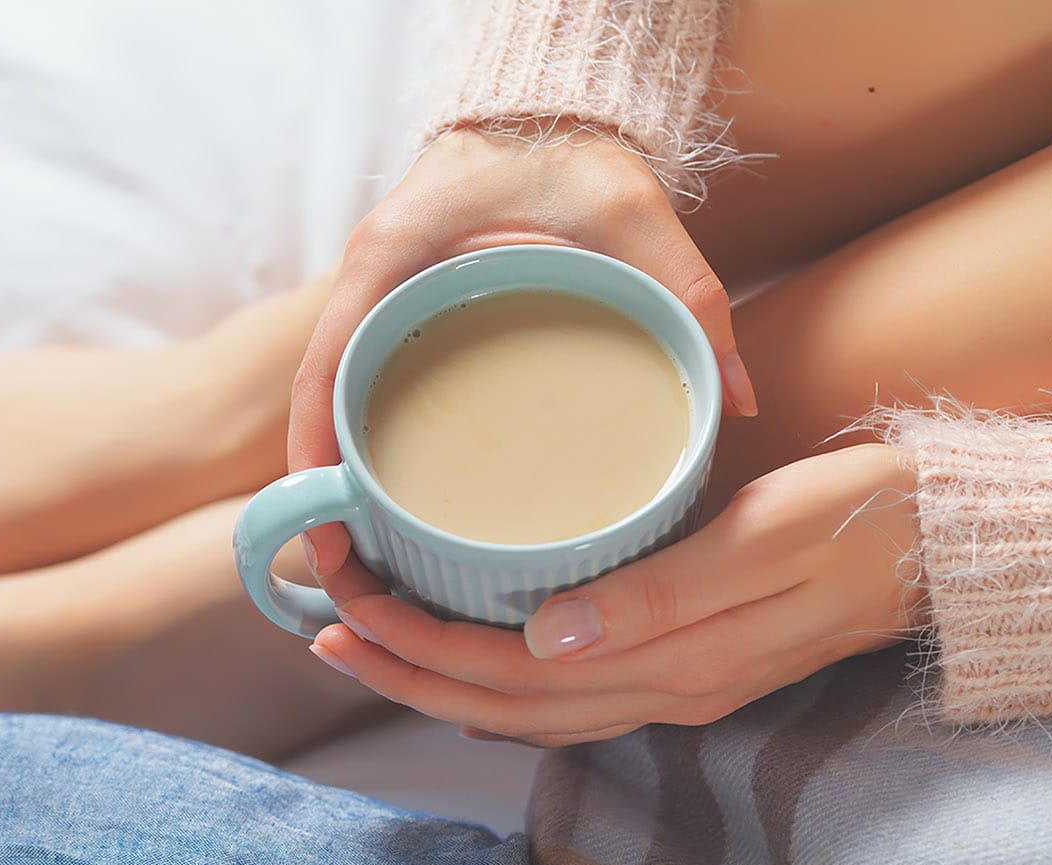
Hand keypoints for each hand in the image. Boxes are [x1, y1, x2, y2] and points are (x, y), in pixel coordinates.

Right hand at [289, 127, 758, 597]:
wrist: (544, 113)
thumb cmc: (572, 156)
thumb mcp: (633, 219)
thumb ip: (689, 300)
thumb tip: (736, 402)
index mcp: (392, 259)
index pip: (324, 367)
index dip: (315, 452)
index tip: (325, 522)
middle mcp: (367, 283)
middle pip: (319, 399)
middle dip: (320, 485)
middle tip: (344, 564)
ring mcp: (376, 298)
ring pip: (334, 397)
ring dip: (338, 470)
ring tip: (363, 551)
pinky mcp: (399, 311)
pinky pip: (362, 382)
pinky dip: (362, 438)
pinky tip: (394, 494)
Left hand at [308, 444, 923, 745]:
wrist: (930, 545)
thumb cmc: (851, 521)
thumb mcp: (764, 540)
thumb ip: (658, 595)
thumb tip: (544, 635)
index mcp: (668, 659)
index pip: (506, 670)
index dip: (416, 644)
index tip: (344, 602)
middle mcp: (655, 688)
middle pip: (496, 701)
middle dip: (399, 667)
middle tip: (319, 623)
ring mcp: (666, 686)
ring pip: (521, 709)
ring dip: (434, 680)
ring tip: (358, 643)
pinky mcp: (675, 666)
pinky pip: (561, 700)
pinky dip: (496, 690)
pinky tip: (462, 671)